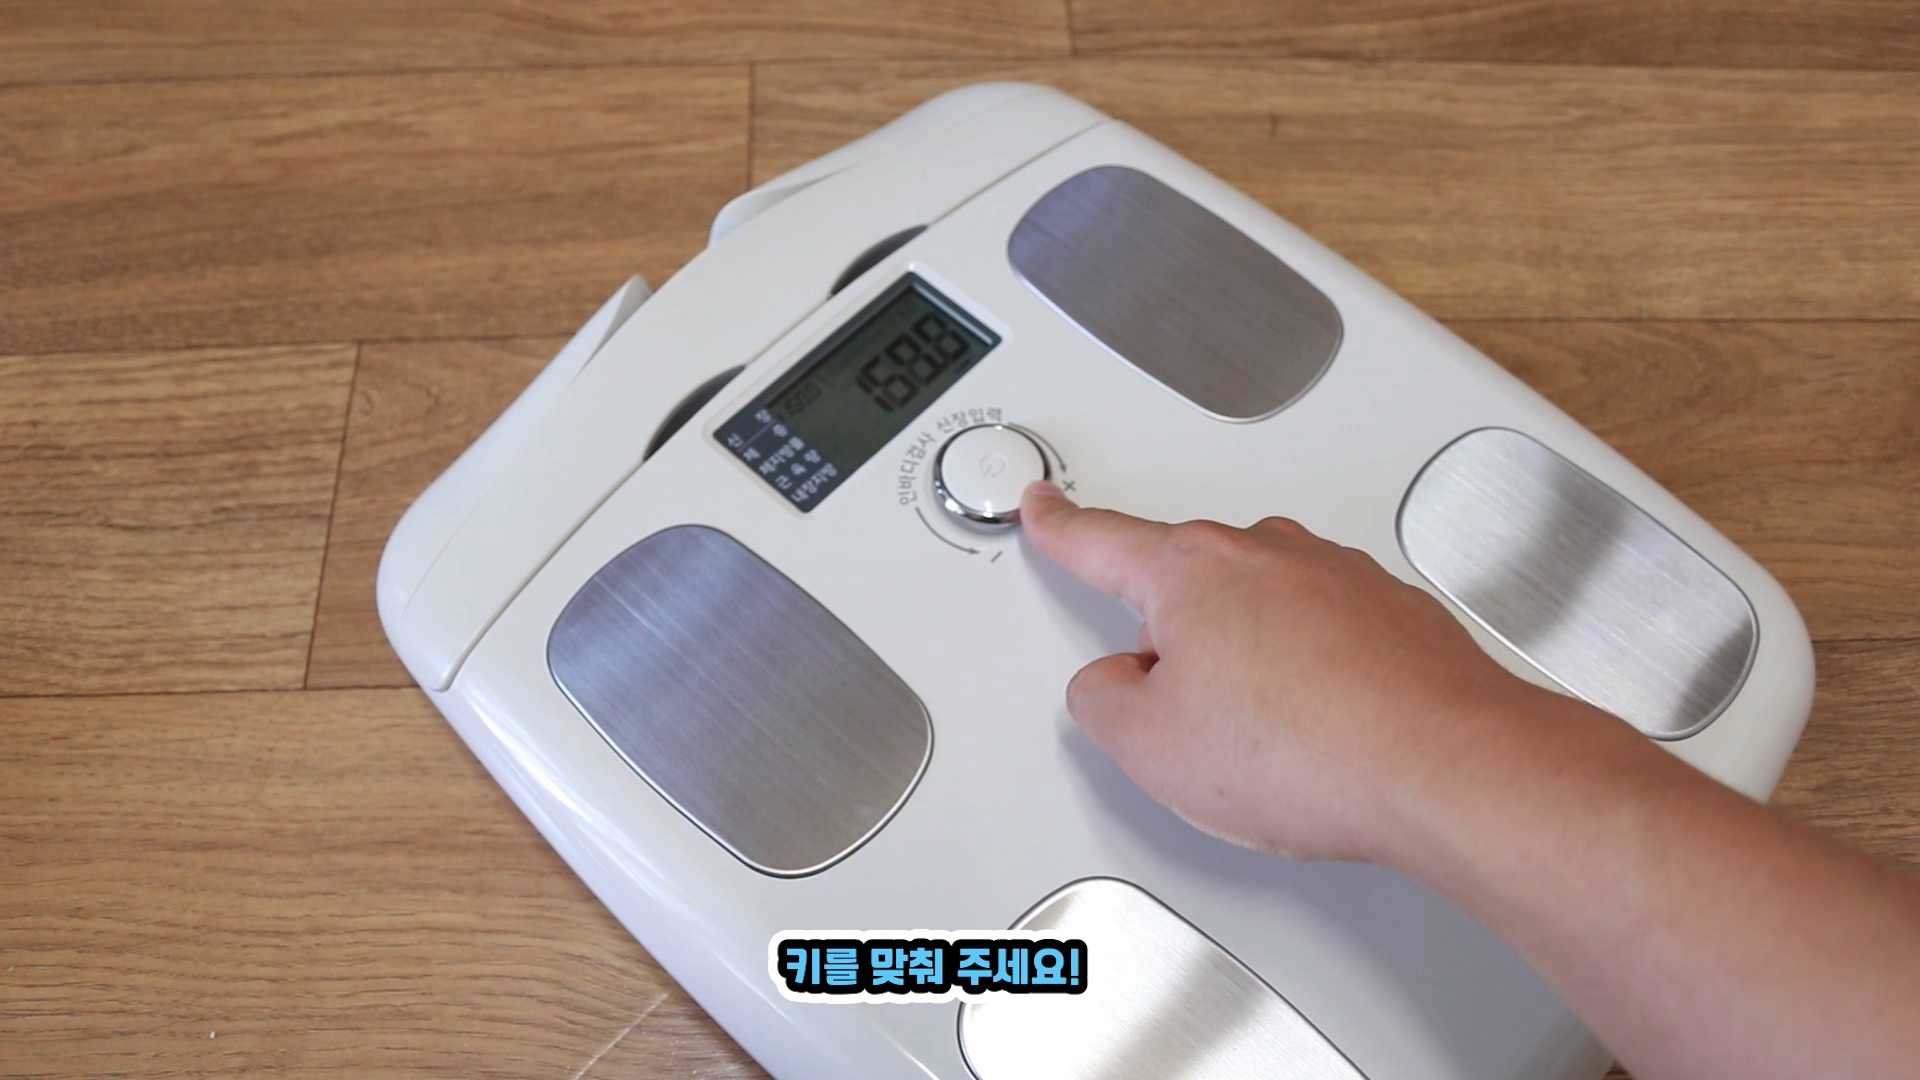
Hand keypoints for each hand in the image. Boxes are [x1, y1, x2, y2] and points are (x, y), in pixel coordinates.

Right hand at [1019, 480, 1580, 863]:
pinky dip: (1316, 683)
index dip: (1061, 527)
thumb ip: (1103, 701)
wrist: (1446, 767)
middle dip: (1179, 650)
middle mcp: (1267, 554)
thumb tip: (1116, 686)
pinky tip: (1324, 736)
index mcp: (1191, 570)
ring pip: (1261, 619)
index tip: (1047, 506)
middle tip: (1190, 721)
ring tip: (1274, 746)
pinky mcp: (1393, 613)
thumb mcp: (1151, 746)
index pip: (1101, 539)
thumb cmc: (1315, 748)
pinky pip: (1326, 642)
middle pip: (1189, 592)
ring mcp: (1338, 577)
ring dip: (1254, 670)